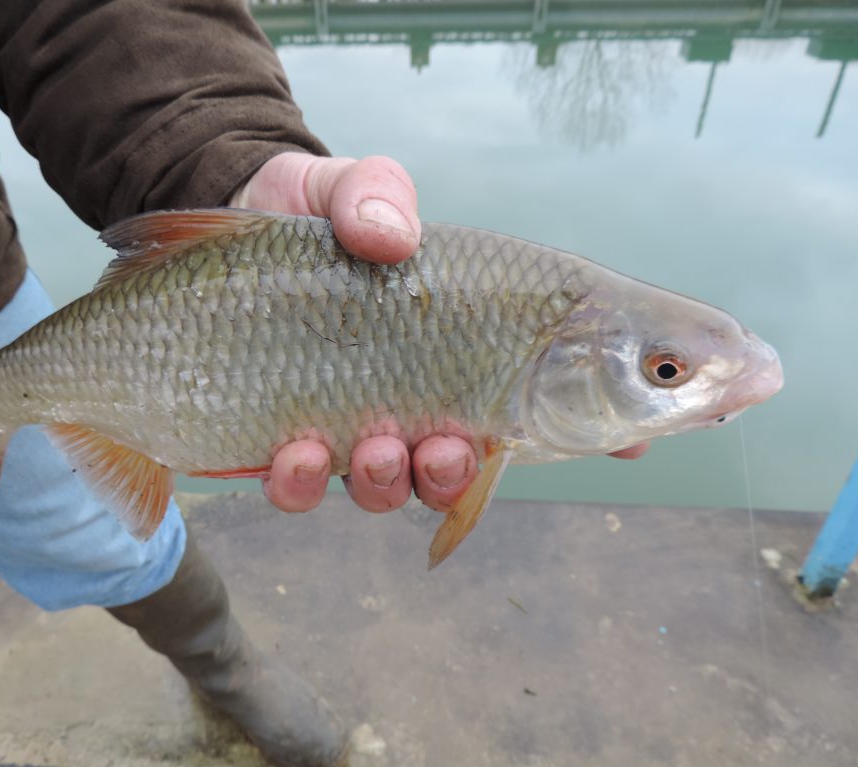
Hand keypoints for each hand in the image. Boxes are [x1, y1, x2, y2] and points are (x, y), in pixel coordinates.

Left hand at [230, 153, 647, 513]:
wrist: (222, 250)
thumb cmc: (312, 219)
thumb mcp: (348, 187)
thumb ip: (376, 193)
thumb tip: (396, 236)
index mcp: (467, 343)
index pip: (550, 391)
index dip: (603, 427)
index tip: (635, 445)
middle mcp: (421, 397)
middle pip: (464, 464)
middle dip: (459, 473)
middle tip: (450, 448)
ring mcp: (356, 425)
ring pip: (393, 488)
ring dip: (393, 483)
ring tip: (377, 448)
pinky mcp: (288, 442)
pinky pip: (306, 488)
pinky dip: (305, 483)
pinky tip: (294, 452)